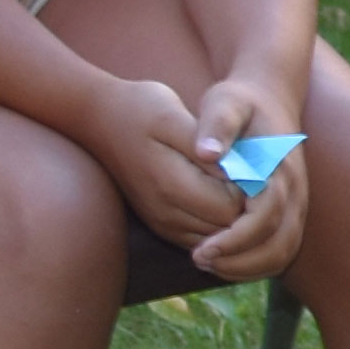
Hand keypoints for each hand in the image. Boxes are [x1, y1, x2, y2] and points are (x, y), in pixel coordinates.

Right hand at [80, 74, 245, 252]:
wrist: (100, 120)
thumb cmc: (141, 110)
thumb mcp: (172, 116)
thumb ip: (204, 145)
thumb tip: (235, 169)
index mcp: (170, 185)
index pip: (231, 207)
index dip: (248, 188)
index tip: (248, 160)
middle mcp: (166, 213)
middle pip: (227, 227)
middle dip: (244, 204)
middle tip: (245, 167)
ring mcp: (163, 223)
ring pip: (218, 238)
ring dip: (233, 215)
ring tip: (230, 176)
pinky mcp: (163, 226)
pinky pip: (203, 238)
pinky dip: (218, 223)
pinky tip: (217, 190)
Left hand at [189, 72, 308, 283]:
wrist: (270, 97)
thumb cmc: (241, 101)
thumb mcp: (225, 102)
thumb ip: (216, 125)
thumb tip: (205, 154)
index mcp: (279, 170)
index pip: (264, 220)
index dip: (234, 242)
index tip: (201, 251)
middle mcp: (295, 192)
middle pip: (279, 247)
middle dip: (239, 263)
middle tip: (199, 260)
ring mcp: (297, 205)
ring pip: (282, 254)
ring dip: (246, 268)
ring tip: (207, 263)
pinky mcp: (290, 212)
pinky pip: (279, 251)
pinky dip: (253, 264)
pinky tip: (221, 260)